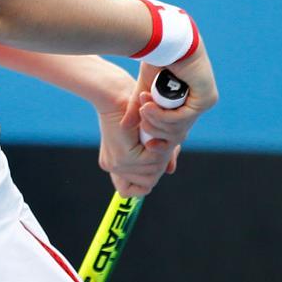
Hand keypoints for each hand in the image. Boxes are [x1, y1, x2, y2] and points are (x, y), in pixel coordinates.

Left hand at [97, 75, 183, 197]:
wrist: (116, 92)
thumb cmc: (131, 108)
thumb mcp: (147, 135)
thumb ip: (158, 155)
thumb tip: (170, 171)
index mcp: (114, 163)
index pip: (131, 189)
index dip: (147, 177)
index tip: (152, 155)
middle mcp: (111, 166)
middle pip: (147, 182)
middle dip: (159, 163)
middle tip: (160, 142)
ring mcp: (116, 164)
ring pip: (152, 174)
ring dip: (160, 157)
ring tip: (157, 138)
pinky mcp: (124, 157)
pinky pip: (152, 163)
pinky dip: (159, 152)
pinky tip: (156, 139)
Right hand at [129, 38, 217, 149]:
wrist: (164, 37)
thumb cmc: (155, 56)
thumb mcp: (144, 87)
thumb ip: (137, 108)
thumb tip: (124, 127)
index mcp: (186, 100)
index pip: (177, 130)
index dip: (162, 138)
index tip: (147, 144)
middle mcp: (198, 102)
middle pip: (177, 132)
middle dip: (155, 127)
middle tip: (141, 113)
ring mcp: (205, 100)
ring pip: (179, 127)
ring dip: (157, 120)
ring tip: (143, 106)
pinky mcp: (206, 98)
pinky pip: (183, 117)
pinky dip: (164, 115)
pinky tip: (149, 106)